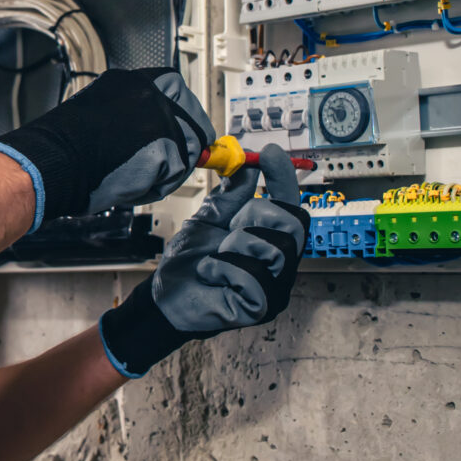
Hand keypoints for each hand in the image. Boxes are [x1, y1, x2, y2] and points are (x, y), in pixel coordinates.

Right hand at [0, 69, 214, 230]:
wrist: (53, 163)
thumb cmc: (63, 148)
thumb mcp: (100, 116)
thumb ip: (134, 120)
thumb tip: (160, 136)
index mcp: (129, 81)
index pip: (175, 89)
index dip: (183, 115)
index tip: (185, 130)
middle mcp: (148, 91)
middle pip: (194, 117)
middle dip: (188, 144)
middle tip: (174, 163)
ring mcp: (159, 116)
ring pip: (187, 150)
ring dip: (167, 169)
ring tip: (135, 176)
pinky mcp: (164, 144)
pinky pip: (176, 173)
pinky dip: (156, 186)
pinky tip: (130, 184)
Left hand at [98, 144, 308, 377]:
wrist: (165, 296)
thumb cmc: (189, 261)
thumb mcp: (209, 220)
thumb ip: (230, 197)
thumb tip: (248, 168)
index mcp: (270, 239)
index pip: (290, 205)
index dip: (283, 178)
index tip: (268, 153)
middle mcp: (280, 263)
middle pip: (295, 223)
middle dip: (257, 215)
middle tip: (229, 226)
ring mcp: (274, 287)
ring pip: (275, 248)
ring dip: (236, 244)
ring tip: (216, 255)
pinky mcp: (261, 307)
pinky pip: (252, 276)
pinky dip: (222, 268)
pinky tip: (210, 274)